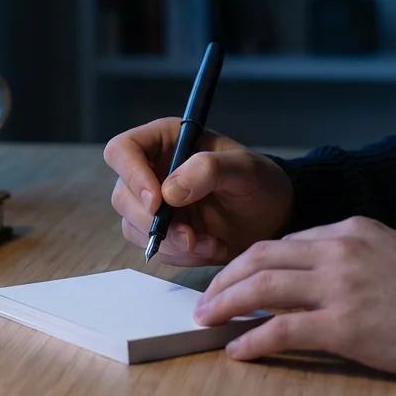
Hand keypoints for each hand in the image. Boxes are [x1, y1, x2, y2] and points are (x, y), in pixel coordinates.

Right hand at [105, 117, 293, 266]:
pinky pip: (154, 248)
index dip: (132, 175)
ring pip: (133, 226)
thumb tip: (168, 191)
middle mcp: (152, 170)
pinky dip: (180, 255)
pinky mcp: (162, 232)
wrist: (273, 218)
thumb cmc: (260, 183)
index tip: (158, 202)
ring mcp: (154, 203)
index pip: (122, 151)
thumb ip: (209, 170)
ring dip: (171, 242)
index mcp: (166, 141)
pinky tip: (210, 248)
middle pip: (123, 196)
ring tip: (210, 243)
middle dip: (155, 222)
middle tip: (190, 236)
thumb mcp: (244, 169)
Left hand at [191, 216, 395, 379]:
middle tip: (204, 297)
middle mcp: (340, 249)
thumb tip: (313, 274)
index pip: (286, 240)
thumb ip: (352, 256)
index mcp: (351, 229)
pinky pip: (281, 329)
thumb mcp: (392, 252)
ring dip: (225, 303)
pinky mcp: (343, 325)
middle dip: (225, 277)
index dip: (252, 261)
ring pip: (262, 286)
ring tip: (206, 319)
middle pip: (262, 255)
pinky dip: (252, 339)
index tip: (234, 277)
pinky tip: (237, 350)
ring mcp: (340, 286)